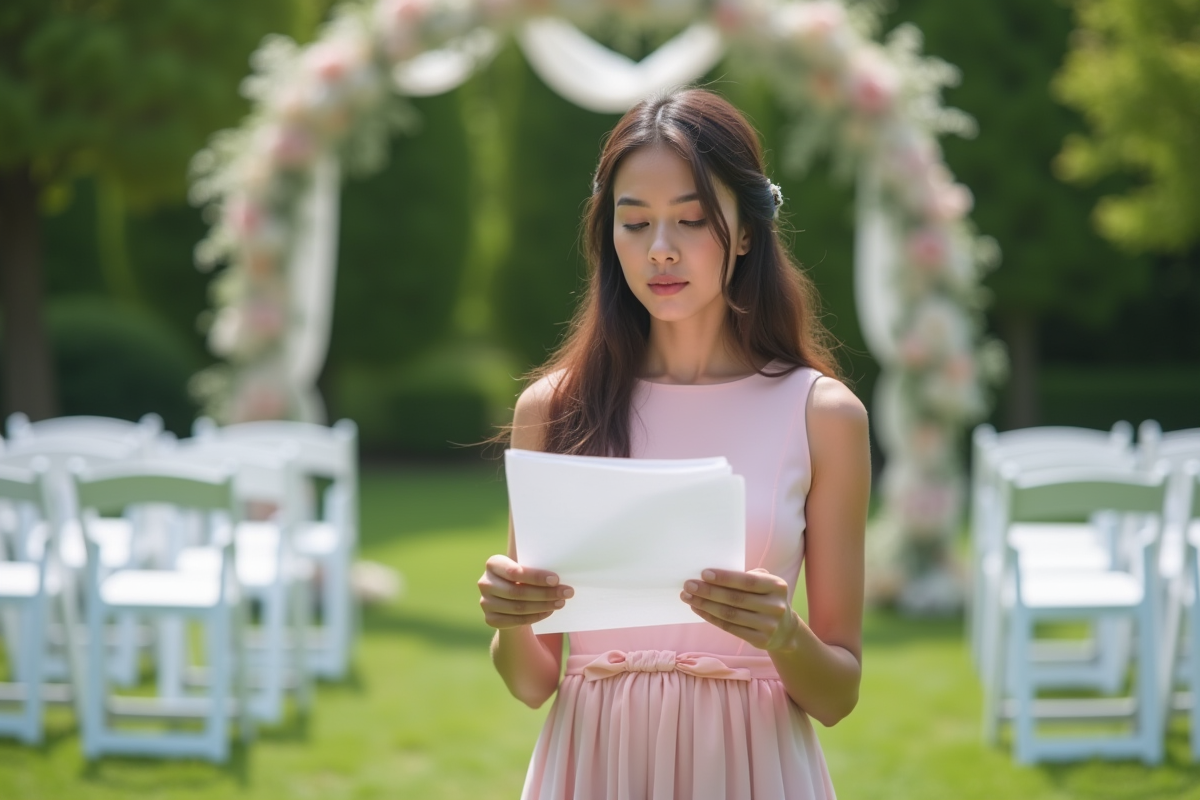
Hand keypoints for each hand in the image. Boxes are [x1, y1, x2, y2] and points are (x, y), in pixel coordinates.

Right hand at [478, 555, 572, 629]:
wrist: (510, 597)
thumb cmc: (523, 576)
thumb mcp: (526, 566)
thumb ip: (535, 563)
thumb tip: (560, 565)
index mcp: (493, 564)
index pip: (514, 572)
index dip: (536, 577)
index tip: (556, 580)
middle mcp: (485, 582)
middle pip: (517, 591)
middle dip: (545, 593)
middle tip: (566, 593)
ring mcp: (485, 602)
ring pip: (518, 607)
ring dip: (543, 606)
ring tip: (561, 602)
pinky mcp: (490, 619)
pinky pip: (516, 620)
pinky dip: (535, 617)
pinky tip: (548, 611)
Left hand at [681, 568, 799, 651]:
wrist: (785, 629)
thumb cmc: (766, 598)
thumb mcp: (765, 583)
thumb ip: (746, 577)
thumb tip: (712, 576)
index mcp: (777, 586)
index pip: (748, 581)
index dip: (725, 578)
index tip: (703, 574)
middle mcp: (775, 607)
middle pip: (735, 599)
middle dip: (709, 591)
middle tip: (688, 585)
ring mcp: (769, 626)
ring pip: (730, 614)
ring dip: (705, 605)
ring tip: (688, 597)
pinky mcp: (760, 640)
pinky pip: (729, 628)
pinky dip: (711, 617)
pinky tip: (698, 609)